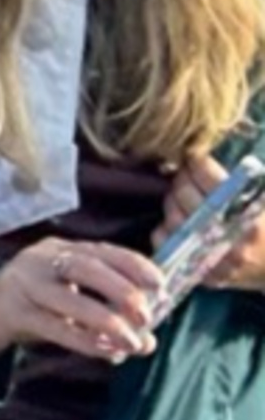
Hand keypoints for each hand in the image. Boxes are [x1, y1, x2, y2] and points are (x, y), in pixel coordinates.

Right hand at [0, 237, 163, 367]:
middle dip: (121, 291)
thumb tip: (149, 340)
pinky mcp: (12, 312)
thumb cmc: (35, 303)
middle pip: (85, 267)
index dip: (134, 265)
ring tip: (132, 342)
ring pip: (68, 299)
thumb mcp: (68, 294)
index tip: (160, 285)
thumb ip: (105, 309)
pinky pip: (53, 327)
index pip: (102, 250)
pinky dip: (83, 340)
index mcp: (60, 249)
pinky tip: (106, 352)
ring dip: (106, 322)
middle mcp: (40, 260)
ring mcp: (23, 284)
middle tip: (147, 316)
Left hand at [163, 151, 264, 291]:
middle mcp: (229, 236)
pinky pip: (165, 240)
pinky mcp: (196, 269)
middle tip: (186, 172)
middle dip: (182, 179)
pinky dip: (165, 227)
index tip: (196, 155)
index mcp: (251, 215)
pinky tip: (178, 219)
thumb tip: (212, 149)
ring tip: (183, 194)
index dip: (198, 162)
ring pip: (172, 217)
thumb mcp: (264, 199)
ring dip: (173, 201)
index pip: (212, 179)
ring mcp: (211, 256)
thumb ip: (248, 179)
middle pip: (186, 195)